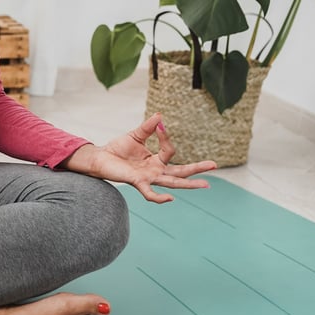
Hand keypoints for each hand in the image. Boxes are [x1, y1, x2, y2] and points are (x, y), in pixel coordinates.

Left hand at [60, 113, 216, 203]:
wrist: (100, 158)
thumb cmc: (118, 149)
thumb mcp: (136, 135)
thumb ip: (148, 127)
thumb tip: (160, 116)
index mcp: (157, 160)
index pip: (170, 151)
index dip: (166, 137)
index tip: (160, 126)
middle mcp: (156, 171)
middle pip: (180, 172)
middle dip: (197, 169)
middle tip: (214, 165)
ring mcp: (148, 178)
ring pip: (172, 183)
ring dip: (188, 184)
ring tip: (205, 184)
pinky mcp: (137, 182)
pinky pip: (150, 193)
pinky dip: (159, 197)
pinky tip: (170, 198)